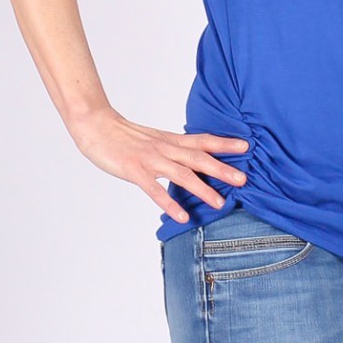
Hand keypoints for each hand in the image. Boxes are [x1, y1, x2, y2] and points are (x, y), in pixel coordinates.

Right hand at [71, 105, 249, 222]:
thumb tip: (193, 159)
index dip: (224, 143)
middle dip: (222, 169)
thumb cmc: (125, 135)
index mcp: (170, 140)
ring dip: (202, 189)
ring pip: (181, 175)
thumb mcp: (154, 139)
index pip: (202, 140)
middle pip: (198, 158)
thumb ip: (173, 149)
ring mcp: (150, 160)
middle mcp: (164, 148)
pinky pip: (154, 190)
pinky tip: (182, 216)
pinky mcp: (134, 171)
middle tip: (243, 180)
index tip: (246, 146)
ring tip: (220, 203)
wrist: (96, 126)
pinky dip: (170, 203)